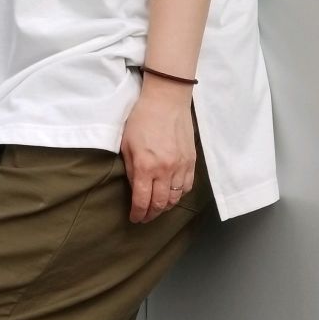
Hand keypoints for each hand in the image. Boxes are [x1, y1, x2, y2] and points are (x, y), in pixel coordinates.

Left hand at [120, 81, 195, 223]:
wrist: (167, 100)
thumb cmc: (142, 119)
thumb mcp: (127, 145)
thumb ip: (131, 170)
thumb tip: (135, 189)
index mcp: (146, 167)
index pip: (143, 201)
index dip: (138, 214)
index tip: (135, 218)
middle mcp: (165, 170)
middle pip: (161, 204)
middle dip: (151, 214)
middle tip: (145, 217)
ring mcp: (181, 166)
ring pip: (176, 198)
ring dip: (166, 207)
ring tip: (158, 208)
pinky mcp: (191, 161)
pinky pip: (187, 187)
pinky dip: (179, 195)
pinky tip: (172, 194)